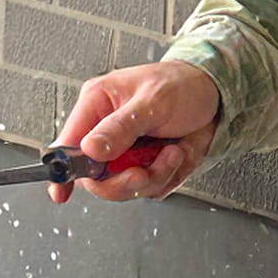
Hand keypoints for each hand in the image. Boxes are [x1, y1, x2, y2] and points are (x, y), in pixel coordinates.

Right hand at [49, 61, 219, 205]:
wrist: (216, 97)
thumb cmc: (182, 85)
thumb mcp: (153, 101)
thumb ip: (120, 127)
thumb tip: (89, 149)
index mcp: (97, 105)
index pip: (67, 144)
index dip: (62, 171)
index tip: (61, 193)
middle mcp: (106, 132)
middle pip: (95, 177)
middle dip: (123, 180)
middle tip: (143, 171)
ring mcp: (126, 152)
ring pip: (125, 187)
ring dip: (154, 175)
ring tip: (173, 152)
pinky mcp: (145, 166)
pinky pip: (150, 189)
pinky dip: (168, 177)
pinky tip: (177, 153)